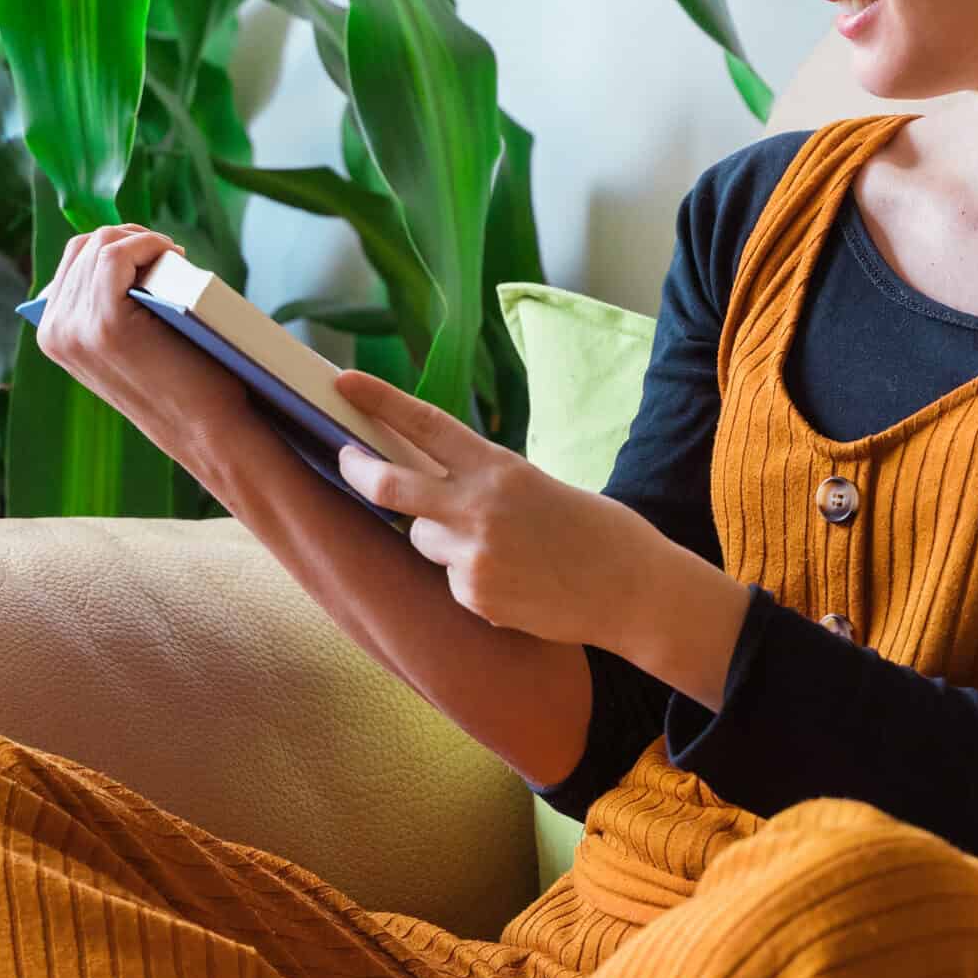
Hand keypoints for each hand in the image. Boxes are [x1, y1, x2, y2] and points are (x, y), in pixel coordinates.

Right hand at [33, 225, 248, 446]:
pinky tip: (171, 253)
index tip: (149, 254)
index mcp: (53, 334)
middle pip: (83, 247)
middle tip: (166, 252)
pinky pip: (115, 254)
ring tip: (171, 254)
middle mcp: (54, 330)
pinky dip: (146, 244)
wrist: (203, 428)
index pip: (71, 262)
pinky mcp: (106, 323)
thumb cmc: (177, 382)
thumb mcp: (126, 342)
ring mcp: (75, 327)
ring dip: (141, 240)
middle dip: (128, 239)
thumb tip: (113, 248)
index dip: (111, 246)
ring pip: (100, 245)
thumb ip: (105, 307)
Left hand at [333, 368, 735, 654]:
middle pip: (391, 486)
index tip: (343, 380)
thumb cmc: (595, 532)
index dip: (379, 400)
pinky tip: (516, 584)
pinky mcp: (476, 597)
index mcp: (499, 468)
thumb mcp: (538, 486)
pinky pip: (449, 581)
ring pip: (421, 539)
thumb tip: (430, 481)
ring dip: (441, 540)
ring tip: (501, 550)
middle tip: (344, 459)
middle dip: (358, 470)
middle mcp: (479, 508)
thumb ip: (484, 482)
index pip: (425, 425)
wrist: (634, 591)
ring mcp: (474, 555)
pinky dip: (470, 581)